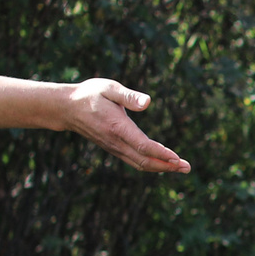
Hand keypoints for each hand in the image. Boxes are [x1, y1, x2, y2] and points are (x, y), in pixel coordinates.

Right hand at [68, 79, 190, 172]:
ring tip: (180, 168)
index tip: (177, 158)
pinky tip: (163, 163)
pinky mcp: (114, 149)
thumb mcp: (109, 88)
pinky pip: (134, 161)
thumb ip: (128, 96)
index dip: (161, 154)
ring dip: (161, 168)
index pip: (142, 145)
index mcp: (117, 127)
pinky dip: (150, 164)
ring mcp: (114, 148)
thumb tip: (148, 102)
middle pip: (144, 160)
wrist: (67, 109)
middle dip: (166, 166)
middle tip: (187, 167)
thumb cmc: (90, 94)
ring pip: (139, 163)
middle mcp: (116, 142)